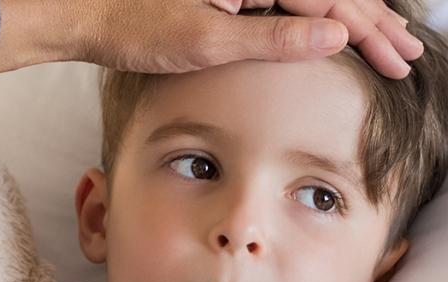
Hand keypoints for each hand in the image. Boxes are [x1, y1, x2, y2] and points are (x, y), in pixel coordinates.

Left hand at [0, 0, 422, 78]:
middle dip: (372, 23)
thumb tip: (337, 34)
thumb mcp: (207, 38)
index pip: (333, 0)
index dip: (372, 31)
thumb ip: (274, 36)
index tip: (399, 60)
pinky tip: (331, 30)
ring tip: (385, 40)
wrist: (90, 12)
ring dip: (351, 18)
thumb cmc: (138, 26)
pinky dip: (315, 16)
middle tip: (407, 55)